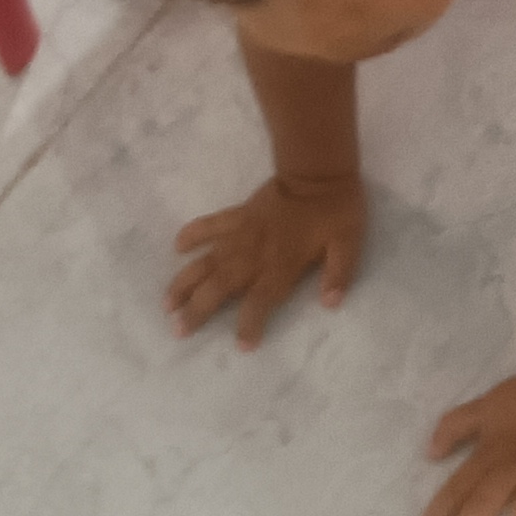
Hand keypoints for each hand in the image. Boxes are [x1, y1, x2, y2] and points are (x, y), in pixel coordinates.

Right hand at [168, 172, 364, 347]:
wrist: (319, 170)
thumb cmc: (336, 210)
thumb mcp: (348, 243)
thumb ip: (339, 273)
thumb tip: (331, 303)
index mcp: (281, 266)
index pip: (259, 303)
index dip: (250, 326)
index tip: (242, 345)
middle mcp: (254, 255)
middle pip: (219, 288)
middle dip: (197, 310)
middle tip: (178, 330)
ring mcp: (241, 234)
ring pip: (205, 262)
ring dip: (185, 282)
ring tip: (167, 304)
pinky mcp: (237, 215)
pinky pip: (209, 225)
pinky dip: (192, 234)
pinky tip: (177, 247)